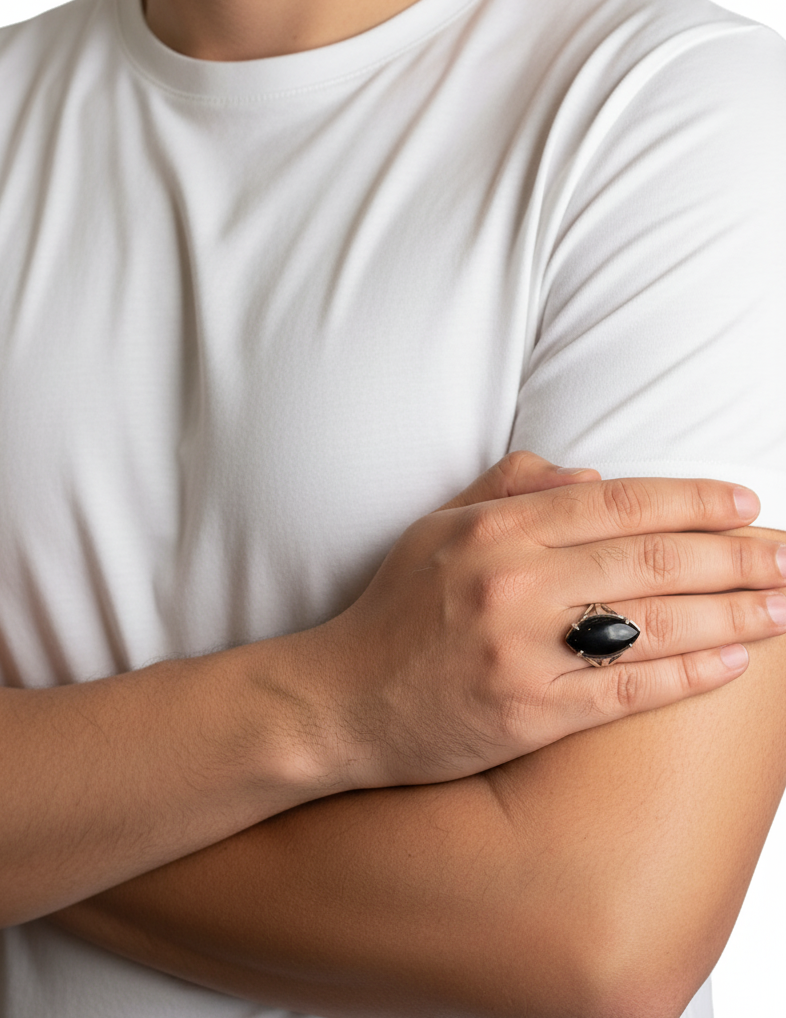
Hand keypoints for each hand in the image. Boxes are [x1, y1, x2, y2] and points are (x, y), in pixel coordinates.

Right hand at [305, 452, 785, 787]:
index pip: (620, 503)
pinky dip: (687, 673)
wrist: (340, 700)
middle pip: (653, 561)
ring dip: (733, 613)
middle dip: (737, 556)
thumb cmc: (392, 611)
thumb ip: (509, 490)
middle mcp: (516, 583)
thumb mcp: (436, 529)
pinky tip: (734, 662)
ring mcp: (525, 651)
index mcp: (498, 530)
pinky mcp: (529, 714)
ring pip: (654, 625)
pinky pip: (627, 692)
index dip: (693, 500)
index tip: (746, 502)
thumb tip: (590, 477)